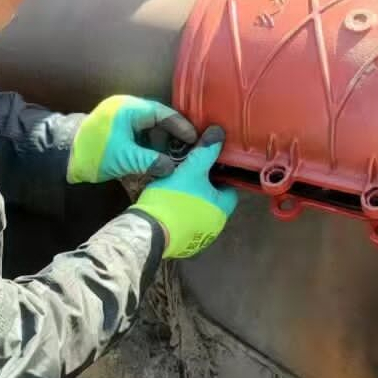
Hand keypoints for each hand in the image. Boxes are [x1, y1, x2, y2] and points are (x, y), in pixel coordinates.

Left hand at [67, 95, 199, 184]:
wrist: (61, 159)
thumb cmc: (93, 154)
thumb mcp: (126, 158)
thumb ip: (152, 162)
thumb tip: (172, 168)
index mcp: (130, 109)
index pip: (163, 114)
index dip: (180, 127)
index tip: (194, 139)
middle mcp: (127, 111)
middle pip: (157, 123)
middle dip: (171, 139)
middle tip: (187, 152)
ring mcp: (120, 122)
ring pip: (148, 132)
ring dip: (159, 147)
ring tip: (173, 162)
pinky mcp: (114, 134)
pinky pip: (137, 139)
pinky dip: (146, 151)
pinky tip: (155, 164)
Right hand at [130, 126, 238, 257]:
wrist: (148, 232)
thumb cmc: (174, 200)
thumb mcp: (190, 170)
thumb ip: (205, 151)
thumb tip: (219, 133)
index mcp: (223, 208)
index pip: (230, 187)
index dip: (220, 174)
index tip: (208, 165)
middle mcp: (216, 226)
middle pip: (214, 199)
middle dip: (204, 187)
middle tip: (190, 173)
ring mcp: (200, 237)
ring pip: (199, 212)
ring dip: (192, 200)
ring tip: (178, 187)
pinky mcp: (183, 244)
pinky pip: (186, 224)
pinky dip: (181, 214)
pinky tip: (169, 204)